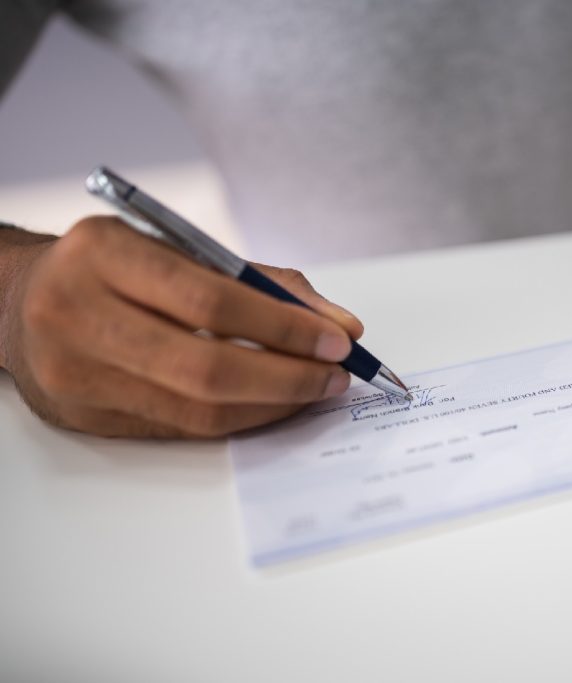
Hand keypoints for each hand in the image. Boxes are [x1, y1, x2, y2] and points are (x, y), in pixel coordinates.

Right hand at [0, 216, 363, 437]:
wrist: (20, 299)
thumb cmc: (115, 268)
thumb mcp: (178, 249)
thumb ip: (262, 283)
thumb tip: (341, 326)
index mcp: (104, 254)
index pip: (211, 300)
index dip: (284, 328)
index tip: (339, 340)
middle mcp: (77, 313)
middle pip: (206, 367)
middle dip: (288, 376)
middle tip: (336, 375)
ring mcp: (75, 373)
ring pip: (197, 408)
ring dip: (272, 404)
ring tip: (314, 389)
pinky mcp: (84, 417)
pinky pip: (182, 427)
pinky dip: (239, 417)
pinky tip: (272, 404)